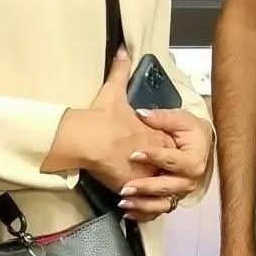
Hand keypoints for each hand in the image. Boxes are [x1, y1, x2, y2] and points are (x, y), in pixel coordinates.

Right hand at [45, 49, 172, 193]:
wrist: (84, 138)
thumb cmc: (101, 118)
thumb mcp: (114, 92)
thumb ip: (121, 71)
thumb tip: (123, 49)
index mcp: (153, 136)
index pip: (171, 148)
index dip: (168, 150)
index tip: (159, 150)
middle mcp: (152, 158)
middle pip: (169, 170)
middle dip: (166, 172)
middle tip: (159, 174)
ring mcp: (142, 176)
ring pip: (160, 189)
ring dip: (156, 191)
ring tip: (149, 190)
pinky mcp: (128, 189)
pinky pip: (144, 203)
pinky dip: (143, 206)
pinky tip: (137, 204)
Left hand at [117, 108, 212, 217]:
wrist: (199, 144)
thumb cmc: (190, 131)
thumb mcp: (180, 119)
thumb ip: (161, 117)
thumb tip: (141, 114)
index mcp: (193, 161)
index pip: (172, 161)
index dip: (153, 157)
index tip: (133, 154)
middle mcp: (189, 181)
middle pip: (167, 187)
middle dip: (146, 187)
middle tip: (125, 187)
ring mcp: (180, 192)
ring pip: (162, 204)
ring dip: (142, 204)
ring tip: (123, 201)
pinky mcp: (171, 199)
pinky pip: (157, 211)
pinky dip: (142, 213)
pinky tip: (127, 211)